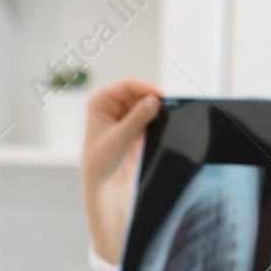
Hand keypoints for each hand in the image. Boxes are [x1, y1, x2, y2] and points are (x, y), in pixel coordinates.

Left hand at [79, 77, 161, 264]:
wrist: (104, 185)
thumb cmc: (101, 162)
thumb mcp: (119, 138)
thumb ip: (137, 117)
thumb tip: (154, 100)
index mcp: (100, 100)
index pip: (128, 85)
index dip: (146, 88)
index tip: (161, 96)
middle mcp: (112, 103)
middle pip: (140, 92)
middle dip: (153, 100)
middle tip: (170, 108)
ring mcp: (125, 112)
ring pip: (148, 103)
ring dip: (157, 110)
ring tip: (165, 120)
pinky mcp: (136, 123)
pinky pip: (152, 115)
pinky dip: (158, 119)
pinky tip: (162, 126)